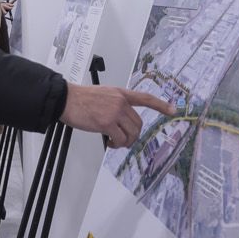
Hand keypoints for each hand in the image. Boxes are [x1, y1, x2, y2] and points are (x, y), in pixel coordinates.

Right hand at [60, 85, 174, 148]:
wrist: (65, 99)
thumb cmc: (80, 98)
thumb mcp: (103, 94)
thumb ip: (115, 104)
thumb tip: (121, 122)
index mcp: (121, 93)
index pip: (145, 98)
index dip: (161, 104)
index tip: (173, 110)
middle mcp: (121, 101)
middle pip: (138, 123)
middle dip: (133, 135)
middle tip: (122, 140)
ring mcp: (115, 112)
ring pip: (131, 133)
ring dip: (125, 142)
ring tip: (115, 142)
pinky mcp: (107, 123)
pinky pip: (120, 139)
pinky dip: (116, 144)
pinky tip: (109, 142)